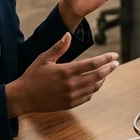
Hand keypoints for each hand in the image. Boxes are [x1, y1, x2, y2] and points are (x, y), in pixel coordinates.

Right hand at [5, 33, 119, 116]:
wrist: (24, 97)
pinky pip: (87, 97)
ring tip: (106, 72)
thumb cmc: (33, 76)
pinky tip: (94, 84)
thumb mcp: (44, 59)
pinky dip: (93, 90)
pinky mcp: (70, 104)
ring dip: (102, 79)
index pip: (93, 64)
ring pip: (94, 87)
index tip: (114, 55)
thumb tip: (68, 35)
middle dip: (109, 69)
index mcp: (66, 71)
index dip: (106, 59)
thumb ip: (58, 47)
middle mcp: (72, 84)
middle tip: (115, 63)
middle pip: (97, 76)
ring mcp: (72, 95)